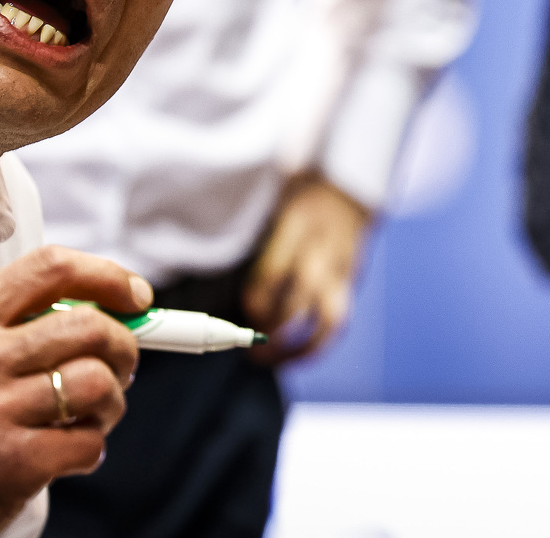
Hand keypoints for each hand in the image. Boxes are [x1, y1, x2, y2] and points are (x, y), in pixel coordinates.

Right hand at [0, 245, 151, 537]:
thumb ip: (7, 325)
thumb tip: (96, 310)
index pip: (52, 268)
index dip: (108, 276)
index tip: (134, 295)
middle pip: (91, 325)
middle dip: (124, 345)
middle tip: (120, 364)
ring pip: (98, 383)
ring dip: (112, 402)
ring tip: (92, 415)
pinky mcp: (10, 464)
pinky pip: (87, 442)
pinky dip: (90, 448)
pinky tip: (67, 451)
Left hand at [242, 175, 372, 364]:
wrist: (350, 189)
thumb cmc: (299, 195)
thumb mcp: (274, 195)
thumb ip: (251, 225)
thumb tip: (199, 253)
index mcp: (298, 225)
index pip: (276, 272)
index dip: (257, 299)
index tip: (243, 311)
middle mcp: (321, 251)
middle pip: (299, 299)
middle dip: (273, 325)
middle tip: (249, 342)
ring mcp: (340, 270)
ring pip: (325, 318)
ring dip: (298, 346)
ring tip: (269, 360)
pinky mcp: (350, 284)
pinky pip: (336, 323)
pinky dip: (316, 346)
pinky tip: (292, 357)